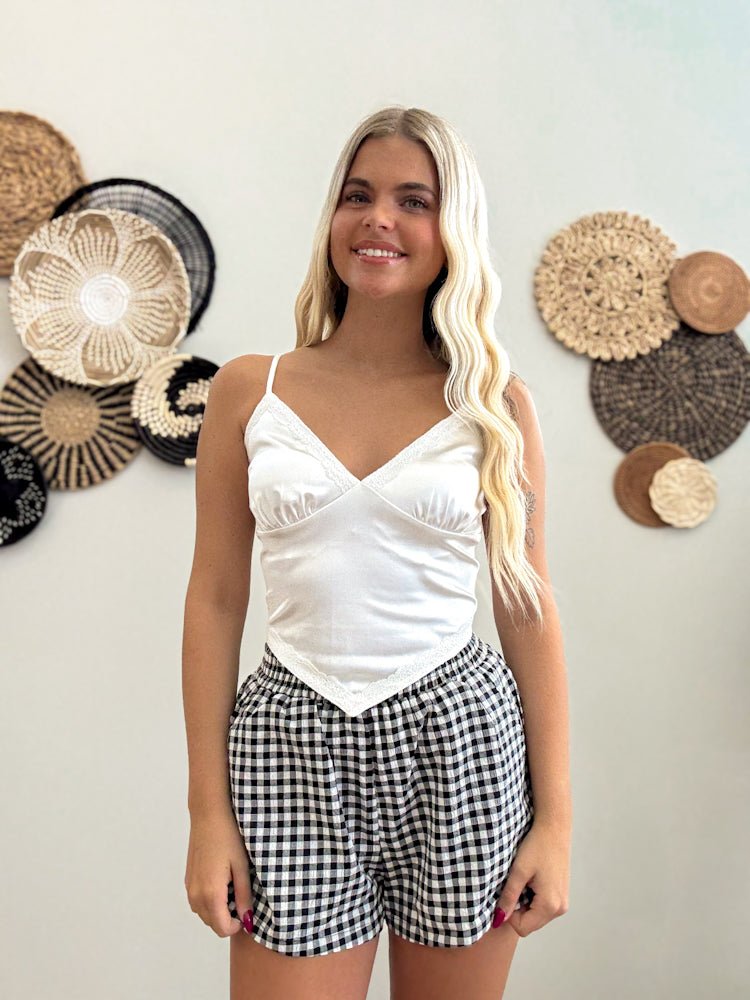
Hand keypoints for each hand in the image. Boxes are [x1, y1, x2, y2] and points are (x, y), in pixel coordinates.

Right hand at [185, 807, 252, 937]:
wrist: (208, 816)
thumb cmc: (229, 837)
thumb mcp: (242, 867)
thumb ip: (244, 896)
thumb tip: (247, 920)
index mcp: (211, 893)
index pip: (222, 929)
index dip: (237, 926)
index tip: (247, 912)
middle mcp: (196, 894)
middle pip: (212, 924)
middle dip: (228, 919)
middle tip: (242, 898)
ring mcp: (189, 887)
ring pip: (204, 914)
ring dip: (218, 912)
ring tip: (232, 889)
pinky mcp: (187, 880)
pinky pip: (197, 902)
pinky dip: (209, 902)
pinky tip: (222, 883)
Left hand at [496, 819, 569, 936]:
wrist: (554, 828)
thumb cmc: (537, 846)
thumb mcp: (518, 872)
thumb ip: (509, 897)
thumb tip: (499, 919)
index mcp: (550, 905)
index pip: (522, 928)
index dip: (508, 914)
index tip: (505, 894)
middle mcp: (560, 908)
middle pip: (530, 924)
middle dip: (517, 910)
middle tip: (514, 885)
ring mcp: (562, 902)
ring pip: (535, 916)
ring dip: (524, 904)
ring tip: (523, 881)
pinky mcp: (561, 895)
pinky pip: (542, 907)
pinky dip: (532, 899)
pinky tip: (531, 880)